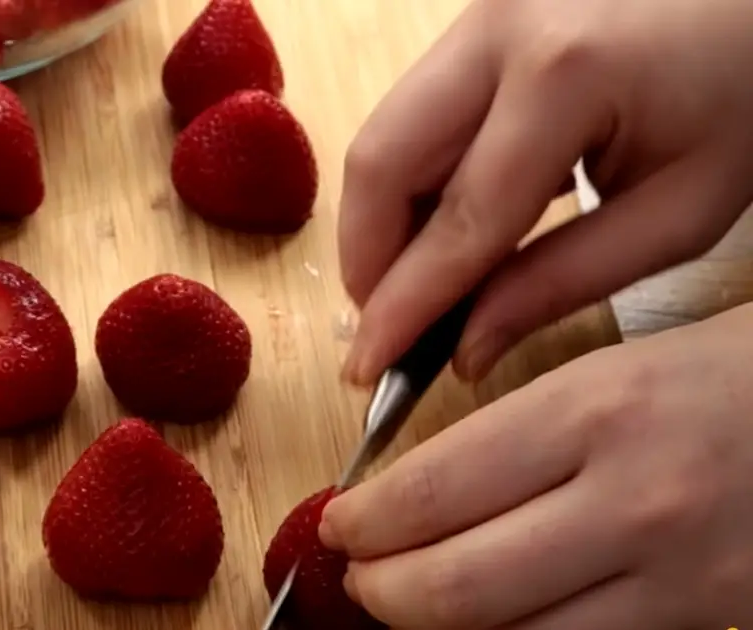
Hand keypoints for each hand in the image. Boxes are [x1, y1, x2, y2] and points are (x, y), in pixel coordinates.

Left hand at [318, 304, 752, 628]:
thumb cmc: (734, 375)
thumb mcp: (620, 366)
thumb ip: (517, 429)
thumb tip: (416, 488)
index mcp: (598, 412)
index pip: (434, 489)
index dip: (364, 520)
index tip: (340, 522)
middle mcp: (634, 501)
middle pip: (457, 584)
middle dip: (383, 591)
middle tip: (360, 576)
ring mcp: (681, 579)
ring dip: (438, 629)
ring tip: (410, 603)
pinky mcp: (713, 625)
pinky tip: (496, 622)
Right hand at [339, 0, 752, 384]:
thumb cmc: (744, 95)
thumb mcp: (680, 210)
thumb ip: (565, 281)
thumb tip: (466, 347)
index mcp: (565, 76)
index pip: (461, 218)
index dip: (406, 303)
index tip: (370, 367)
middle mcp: (496, 31)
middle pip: (381, 161)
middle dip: (367, 258)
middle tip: (387, 325)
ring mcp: (475, 16)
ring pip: (384, 134)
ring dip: (384, 221)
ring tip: (418, 284)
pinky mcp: (471, 21)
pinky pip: (412, 114)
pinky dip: (413, 182)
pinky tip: (444, 228)